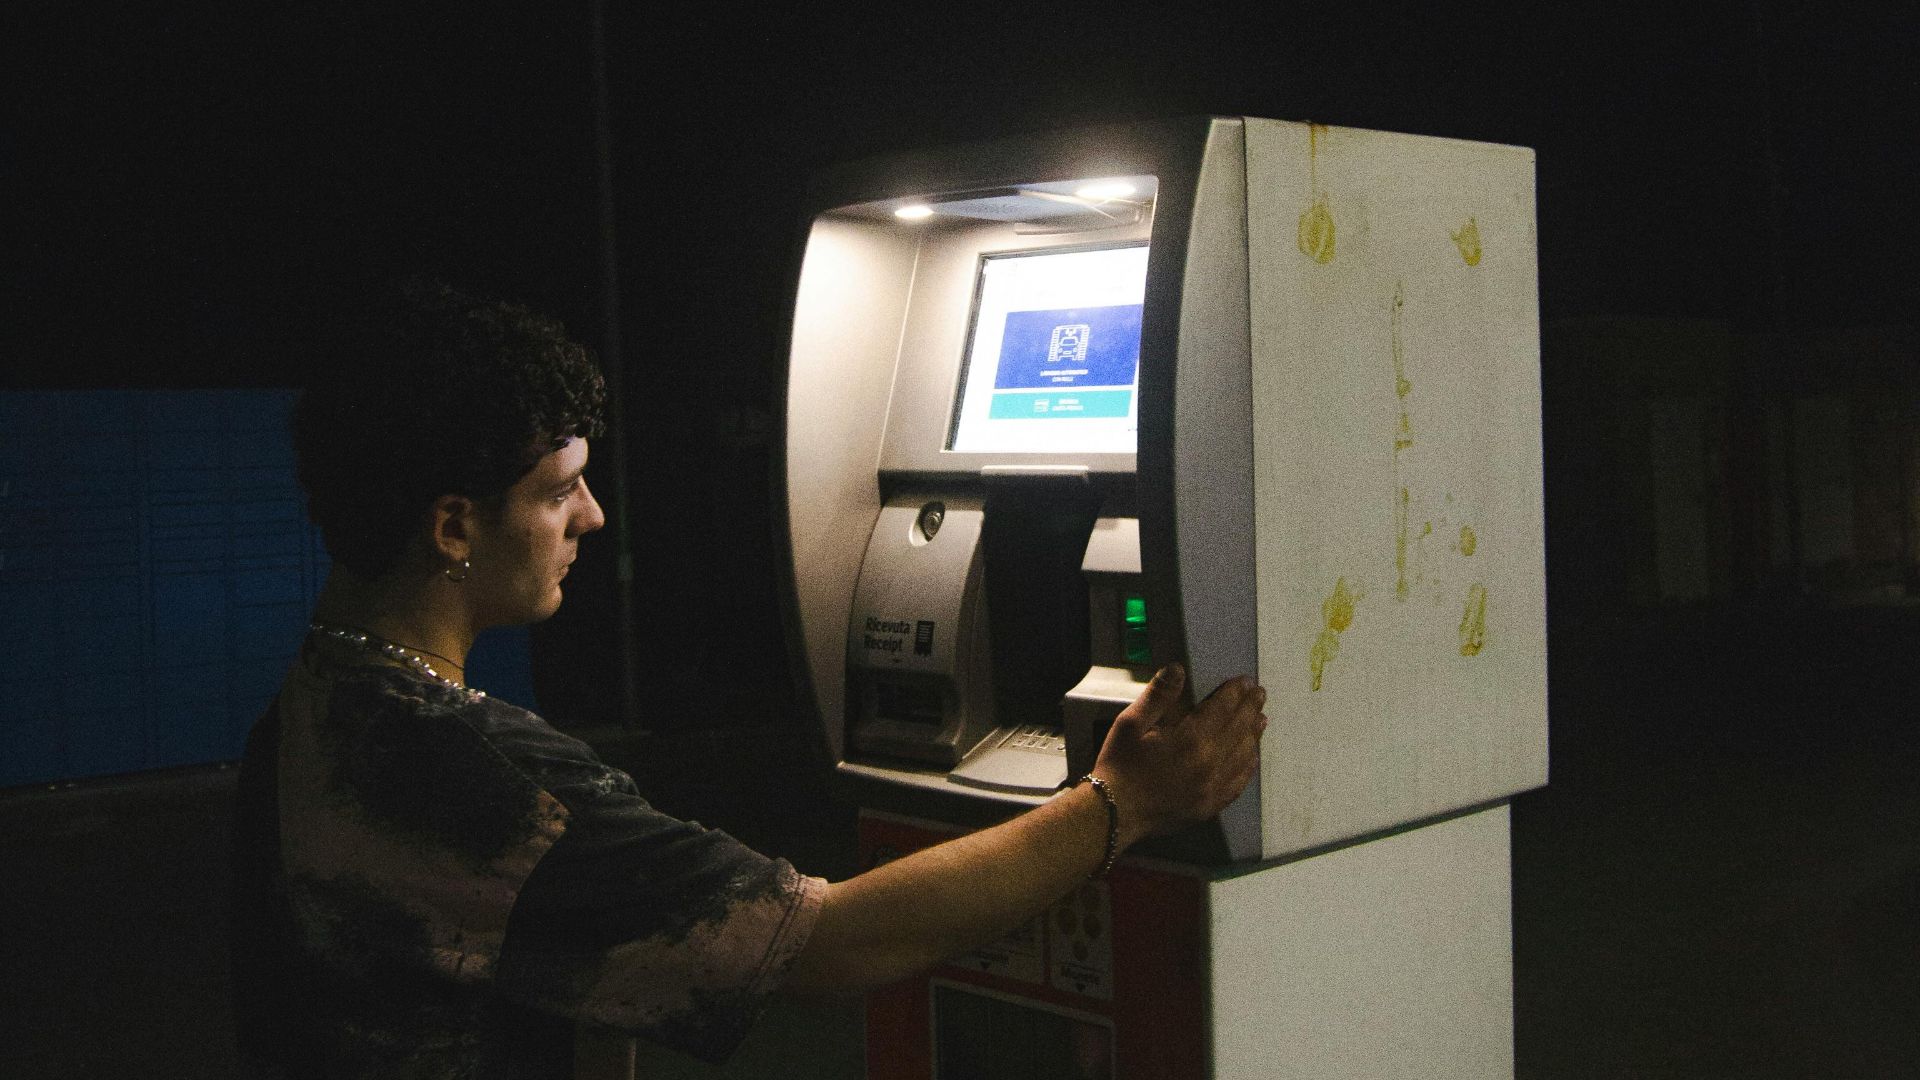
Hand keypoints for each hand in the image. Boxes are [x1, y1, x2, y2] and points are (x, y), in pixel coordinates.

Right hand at [1088, 664, 1266, 846]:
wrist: (1114, 812)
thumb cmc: (1119, 765)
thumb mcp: (1130, 724)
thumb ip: (1158, 696)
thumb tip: (1177, 669)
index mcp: (1191, 739)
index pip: (1222, 709)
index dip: (1235, 692)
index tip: (1245, 681)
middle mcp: (1209, 763)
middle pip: (1238, 729)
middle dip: (1250, 708)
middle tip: (1260, 694)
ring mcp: (1212, 787)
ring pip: (1243, 756)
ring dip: (1254, 735)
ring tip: (1261, 720)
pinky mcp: (1210, 806)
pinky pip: (1238, 784)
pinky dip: (1248, 766)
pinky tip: (1252, 758)